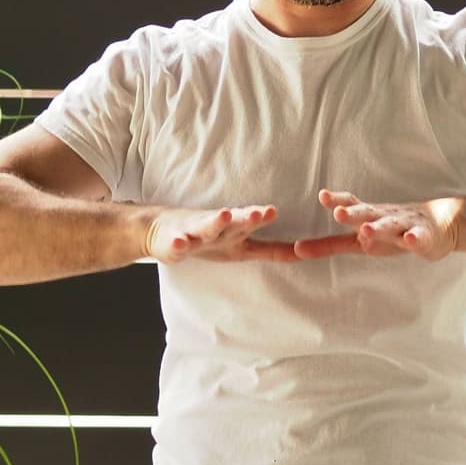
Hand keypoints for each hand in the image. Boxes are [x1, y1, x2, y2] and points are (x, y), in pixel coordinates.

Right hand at [145, 205, 300, 264]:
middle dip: (250, 217)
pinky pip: (177, 244)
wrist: (162, 230)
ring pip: (208, 226)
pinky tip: (181, 244)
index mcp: (237, 231)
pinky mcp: (174, 241)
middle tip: (264, 212)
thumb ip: (271, 250)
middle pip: (237, 222)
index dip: (267, 224)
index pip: (256, 227)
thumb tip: (303, 253)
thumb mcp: (242, 246)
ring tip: (225, 214)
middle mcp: (219, 228)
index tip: (280, 218)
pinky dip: (179, 243)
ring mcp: (195, 233)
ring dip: (217, 221)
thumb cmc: (208, 238)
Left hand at [293, 189, 460, 260]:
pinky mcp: (424, 238)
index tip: (323, 195)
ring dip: (379, 227)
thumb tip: (295, 250)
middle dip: (353, 213)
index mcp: (368, 215)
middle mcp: (384, 216)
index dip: (337, 200)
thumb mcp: (357, 240)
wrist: (438, 224)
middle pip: (367, 213)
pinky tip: (409, 240)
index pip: (351, 204)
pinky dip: (414, 239)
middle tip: (338, 213)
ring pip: (390, 226)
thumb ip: (328, 244)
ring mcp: (405, 225)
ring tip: (366, 230)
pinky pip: (418, 238)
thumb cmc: (391, 231)